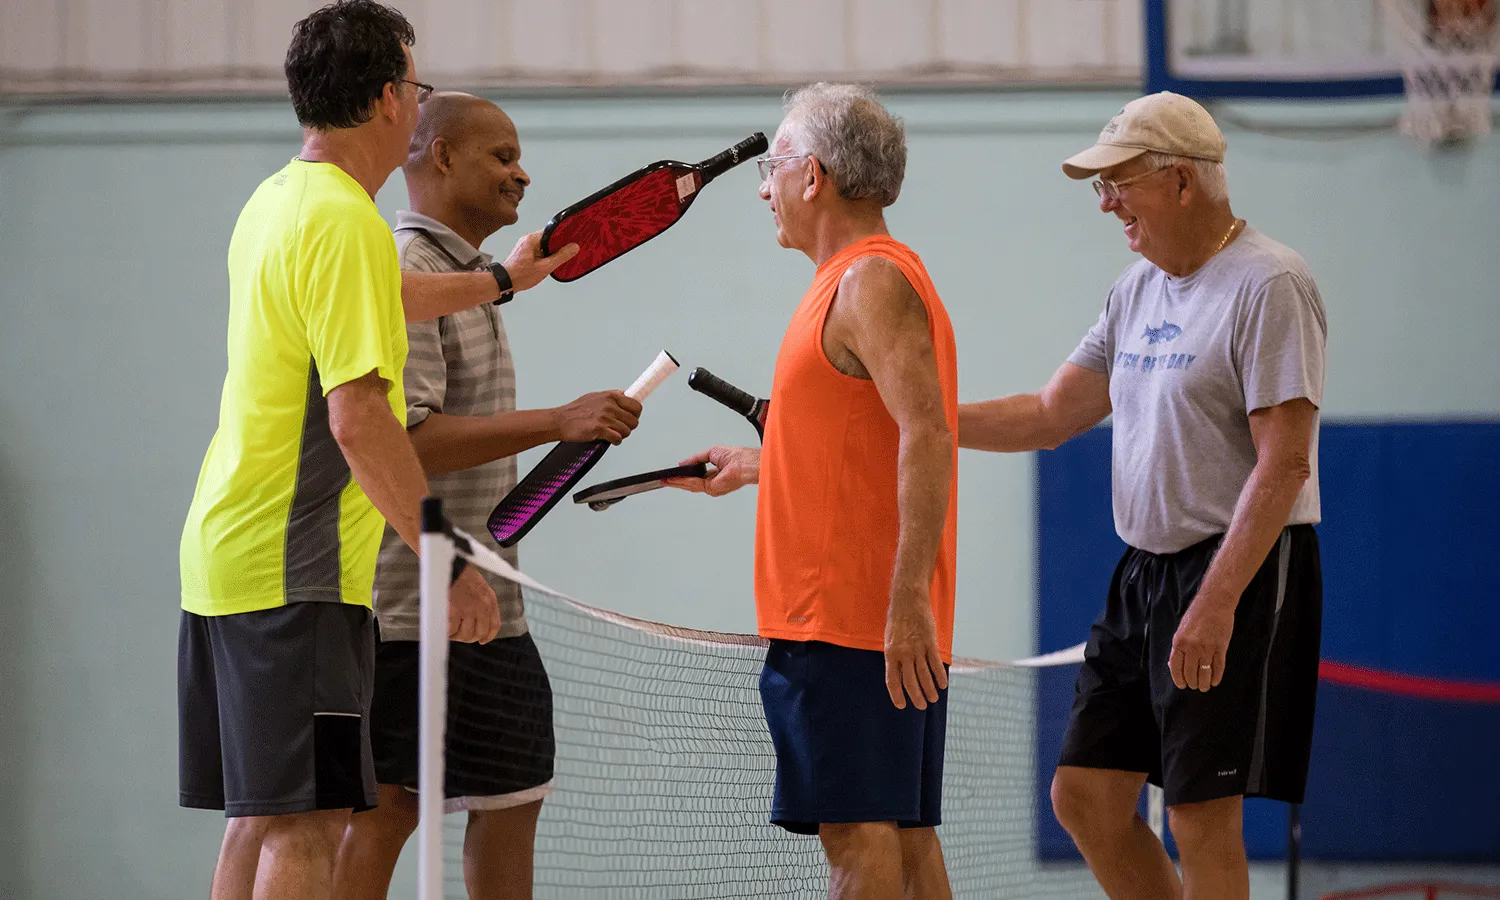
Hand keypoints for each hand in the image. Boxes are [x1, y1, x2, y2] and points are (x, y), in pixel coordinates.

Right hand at [448, 566, 499, 643]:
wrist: (449, 563)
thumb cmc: (459, 573)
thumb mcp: (478, 586)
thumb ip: (480, 603)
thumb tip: (475, 621)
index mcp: (490, 600)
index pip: (494, 625)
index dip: (488, 636)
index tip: (482, 640)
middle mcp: (483, 606)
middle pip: (479, 633)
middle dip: (467, 637)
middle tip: (458, 633)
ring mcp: (470, 609)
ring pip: (465, 635)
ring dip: (456, 635)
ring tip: (449, 628)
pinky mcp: (456, 610)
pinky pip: (451, 630)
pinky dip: (446, 631)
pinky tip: (443, 625)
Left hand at [502, 230, 579, 291]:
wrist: (504, 283)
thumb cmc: (519, 276)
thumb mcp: (544, 267)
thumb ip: (560, 256)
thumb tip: (573, 248)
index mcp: (531, 239)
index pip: (551, 231)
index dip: (562, 236)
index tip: (571, 241)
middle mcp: (527, 240)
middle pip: (548, 238)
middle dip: (557, 246)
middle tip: (565, 253)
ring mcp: (525, 246)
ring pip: (543, 245)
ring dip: (550, 252)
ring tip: (554, 261)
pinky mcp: (524, 252)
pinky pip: (538, 250)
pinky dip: (544, 255)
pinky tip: (546, 264)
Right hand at [554, 391, 641, 443]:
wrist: (560, 421)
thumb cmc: (575, 410)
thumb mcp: (595, 396)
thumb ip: (612, 396)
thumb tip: (625, 394)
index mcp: (610, 396)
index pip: (636, 405)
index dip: (636, 414)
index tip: (633, 417)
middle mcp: (609, 405)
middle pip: (634, 420)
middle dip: (629, 427)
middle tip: (620, 428)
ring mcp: (605, 417)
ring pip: (627, 431)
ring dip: (621, 435)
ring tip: (612, 433)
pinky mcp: (599, 429)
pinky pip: (618, 438)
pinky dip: (615, 441)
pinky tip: (609, 439)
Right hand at [662, 446, 759, 495]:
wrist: (744, 462)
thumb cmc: (736, 457)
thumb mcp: (711, 453)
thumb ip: (695, 459)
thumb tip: (683, 463)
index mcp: (715, 475)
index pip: (696, 478)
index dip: (684, 476)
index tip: (673, 475)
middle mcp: (714, 483)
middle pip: (691, 484)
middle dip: (677, 482)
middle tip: (665, 480)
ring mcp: (713, 487)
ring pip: (690, 486)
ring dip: (677, 483)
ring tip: (666, 480)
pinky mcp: (712, 488)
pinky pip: (694, 484)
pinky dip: (684, 481)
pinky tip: (676, 479)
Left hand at [883, 584, 947, 709]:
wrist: (908, 600)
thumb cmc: (897, 619)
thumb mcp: (889, 639)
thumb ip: (895, 656)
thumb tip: (900, 673)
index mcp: (890, 654)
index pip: (892, 680)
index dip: (897, 695)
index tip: (902, 705)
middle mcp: (904, 654)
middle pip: (910, 682)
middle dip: (916, 696)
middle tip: (921, 706)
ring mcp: (918, 648)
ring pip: (924, 675)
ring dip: (930, 689)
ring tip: (933, 698)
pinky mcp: (930, 643)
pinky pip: (936, 663)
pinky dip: (940, 675)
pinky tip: (943, 684)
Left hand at [1169, 594, 1235, 691]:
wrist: (1214, 603)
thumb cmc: (1196, 615)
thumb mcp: (1181, 630)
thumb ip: (1178, 648)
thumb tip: (1174, 665)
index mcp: (1179, 642)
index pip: (1176, 667)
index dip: (1178, 679)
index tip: (1182, 685)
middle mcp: (1192, 647)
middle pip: (1191, 673)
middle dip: (1192, 683)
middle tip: (1194, 686)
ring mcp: (1207, 648)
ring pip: (1204, 673)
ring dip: (1204, 683)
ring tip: (1204, 687)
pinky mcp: (1221, 647)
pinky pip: (1218, 667)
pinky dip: (1216, 677)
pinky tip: (1215, 681)